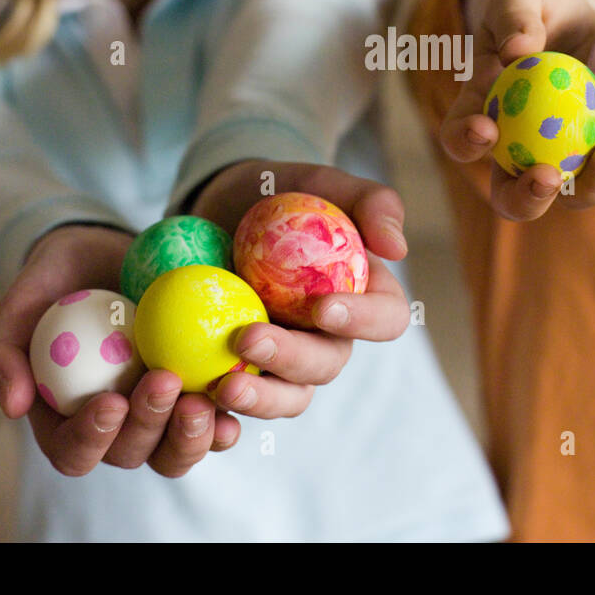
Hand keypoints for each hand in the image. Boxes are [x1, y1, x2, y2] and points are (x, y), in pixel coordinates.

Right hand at [0, 224, 236, 477]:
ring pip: (176, 450)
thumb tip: (12, 406)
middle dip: (149, 426)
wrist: (108, 252)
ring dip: (191, 436)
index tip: (110, 401)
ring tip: (205, 401)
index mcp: (66, 419)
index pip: (74, 452)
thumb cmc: (56, 281)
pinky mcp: (198, 392)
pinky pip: (215, 420)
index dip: (92, 438)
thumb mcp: (21, 304)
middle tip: (165, 382)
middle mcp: (116, 427)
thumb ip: (0, 352)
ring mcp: (160, 414)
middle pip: (132, 453)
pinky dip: (226, 419)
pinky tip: (237, 397)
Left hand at [188, 160, 412, 418]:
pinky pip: (239, 400)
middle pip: (327, 365)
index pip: (386, 319)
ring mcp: (286, 361)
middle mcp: (330, 337)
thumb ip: (368, 202)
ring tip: (223, 387)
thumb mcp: (322, 183)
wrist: (222, 208)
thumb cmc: (283, 194)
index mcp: (365, 297)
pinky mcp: (243, 371)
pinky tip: (196, 400)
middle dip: (291, 359)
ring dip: (260, 400)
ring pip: (288, 397)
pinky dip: (220, 410)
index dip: (363, 321)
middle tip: (248, 339)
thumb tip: (398, 248)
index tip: (323, 306)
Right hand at [438, 0, 594, 221]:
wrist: (586, 11)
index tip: (485, 127)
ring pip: (572, 194)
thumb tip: (517, 50)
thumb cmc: (539, 2)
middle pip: (512, 196)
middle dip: (526, 197)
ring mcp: (566, 154)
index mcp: (482, 113)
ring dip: (591, 184)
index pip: (461, 139)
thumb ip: (514, 15)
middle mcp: (519, 148)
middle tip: (545, 174)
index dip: (465, 143)